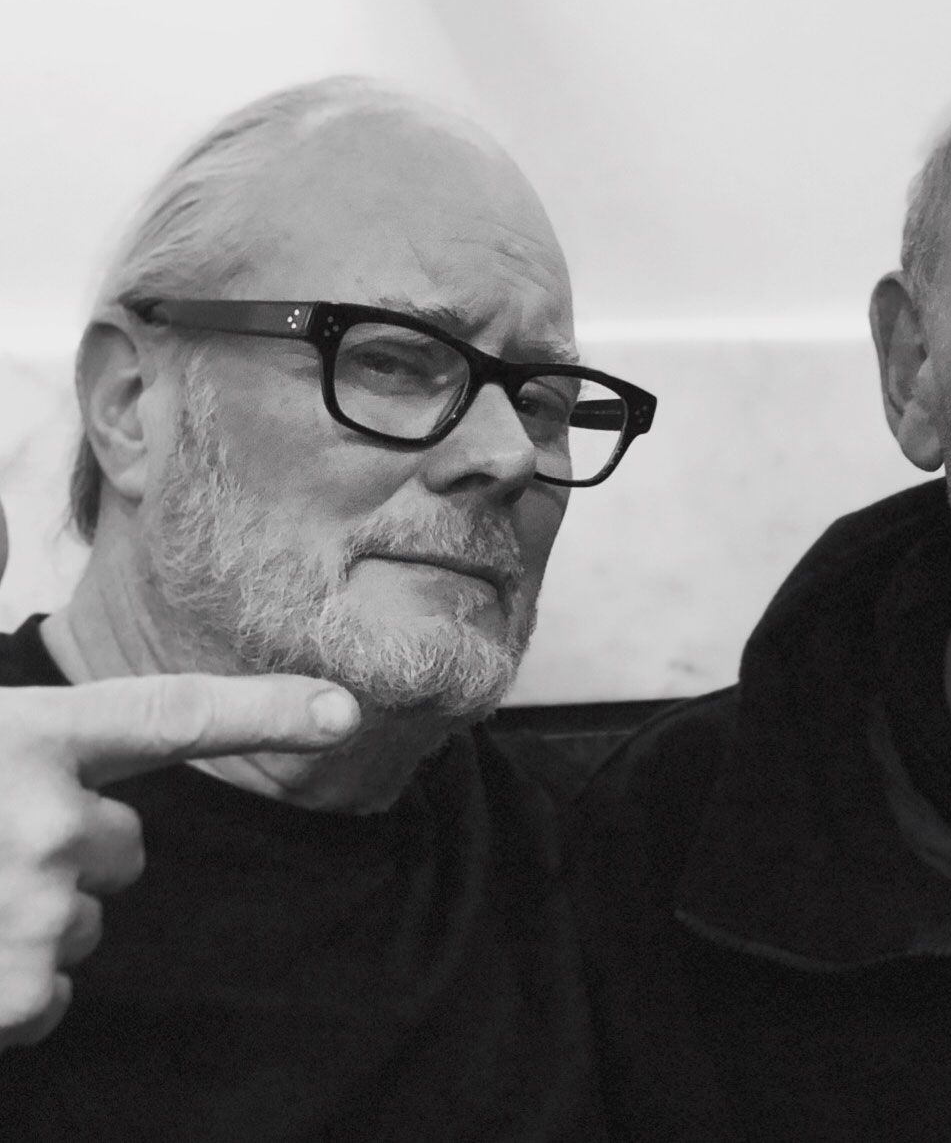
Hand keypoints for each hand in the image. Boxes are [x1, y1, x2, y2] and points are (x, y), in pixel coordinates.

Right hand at [0, 490, 358, 1049]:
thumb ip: (39, 717)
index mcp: (27, 735)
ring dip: (27, 920)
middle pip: (124, 849)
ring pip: (86, 922)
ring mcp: (35, 907)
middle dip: (64, 852)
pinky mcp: (13, 991)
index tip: (346, 711)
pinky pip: (52, 995)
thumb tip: (17, 526)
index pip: (173, 714)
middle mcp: (46, 818)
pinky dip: (6, 993)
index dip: (267, 709)